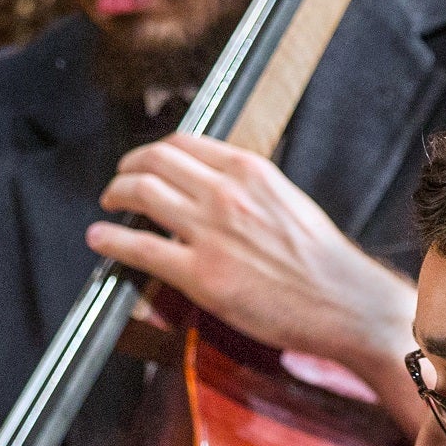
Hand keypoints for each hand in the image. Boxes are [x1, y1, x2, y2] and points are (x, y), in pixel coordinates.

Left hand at [86, 135, 423, 432]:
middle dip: (127, 169)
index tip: (145, 163)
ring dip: (115, 195)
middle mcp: (227, 193)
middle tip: (118, 182)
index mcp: (250, 171)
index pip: (183, 143)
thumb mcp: (286, 201)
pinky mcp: (202, 275)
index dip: (153, 152)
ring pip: (141, 194)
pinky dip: (111, 239)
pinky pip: (141, 247)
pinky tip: (100, 238)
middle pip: (154, 162)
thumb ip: (247, 189)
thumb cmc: (323, 261)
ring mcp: (211, 233)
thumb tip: (209, 187)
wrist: (345, 302)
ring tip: (109, 204)